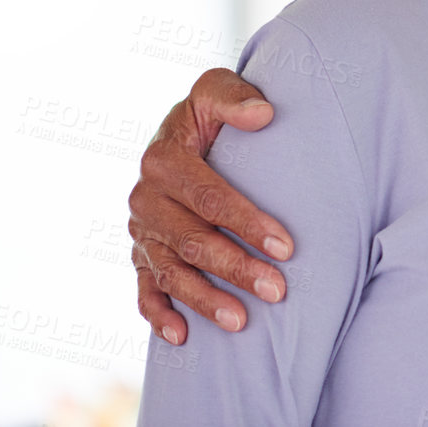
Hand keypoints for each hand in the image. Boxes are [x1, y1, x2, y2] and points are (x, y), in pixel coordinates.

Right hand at [128, 67, 294, 344]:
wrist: (182, 132)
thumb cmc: (209, 113)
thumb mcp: (216, 91)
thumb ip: (235, 98)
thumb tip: (264, 115)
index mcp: (163, 159)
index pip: (209, 198)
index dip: (248, 223)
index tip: (286, 246)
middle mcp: (145, 198)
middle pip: (193, 241)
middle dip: (235, 268)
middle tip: (277, 290)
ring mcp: (141, 230)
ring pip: (171, 272)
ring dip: (204, 299)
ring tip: (241, 321)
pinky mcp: (140, 252)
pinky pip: (144, 288)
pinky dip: (158, 315)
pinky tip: (182, 337)